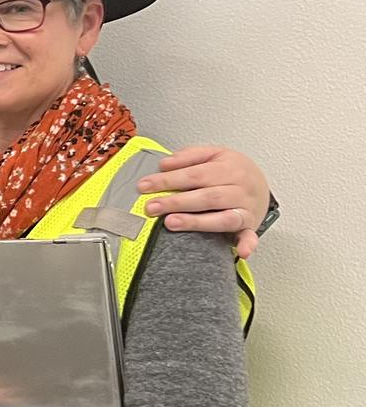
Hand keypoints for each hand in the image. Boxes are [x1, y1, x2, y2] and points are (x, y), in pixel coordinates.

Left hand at [139, 145, 268, 259]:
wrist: (261, 182)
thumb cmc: (232, 169)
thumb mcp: (213, 154)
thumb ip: (189, 156)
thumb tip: (165, 164)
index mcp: (229, 167)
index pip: (195, 174)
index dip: (168, 180)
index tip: (144, 186)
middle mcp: (240, 188)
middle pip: (207, 197)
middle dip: (176, 202)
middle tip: (151, 207)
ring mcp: (246, 208)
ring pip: (222, 217)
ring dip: (196, 222)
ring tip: (170, 223)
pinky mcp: (250, 225)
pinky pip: (251, 236)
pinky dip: (247, 244)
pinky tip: (241, 251)